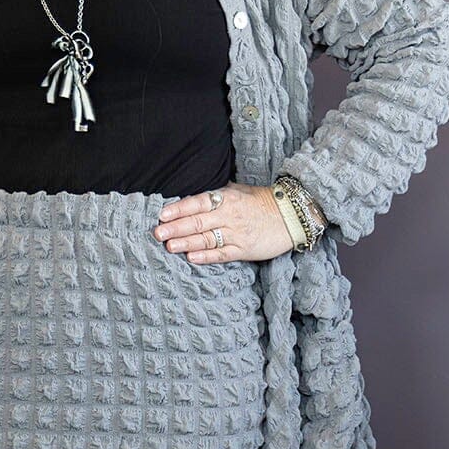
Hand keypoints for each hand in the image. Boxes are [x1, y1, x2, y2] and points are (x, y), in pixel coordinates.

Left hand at [153, 182, 291, 263]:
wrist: (291, 216)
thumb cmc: (262, 202)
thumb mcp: (238, 191)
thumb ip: (216, 195)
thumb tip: (191, 198)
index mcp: (227, 198)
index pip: (198, 203)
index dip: (179, 209)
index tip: (162, 215)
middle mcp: (230, 216)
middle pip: (198, 222)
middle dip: (176, 228)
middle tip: (157, 233)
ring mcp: (237, 234)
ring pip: (207, 239)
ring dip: (186, 243)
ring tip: (169, 246)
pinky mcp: (244, 250)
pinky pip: (222, 254)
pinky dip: (207, 256)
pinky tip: (192, 258)